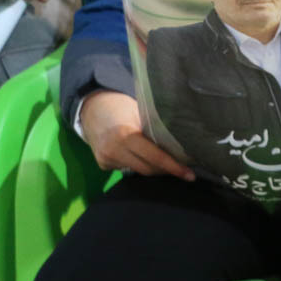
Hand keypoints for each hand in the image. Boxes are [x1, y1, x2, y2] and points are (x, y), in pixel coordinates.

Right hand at [79, 90, 193, 177]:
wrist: (91, 108)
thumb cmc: (120, 105)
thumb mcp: (139, 112)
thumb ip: (153, 129)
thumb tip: (178, 144)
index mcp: (126, 135)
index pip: (154, 157)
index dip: (173, 167)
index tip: (189, 175)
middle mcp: (114, 151)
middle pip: (148, 169)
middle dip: (166, 170)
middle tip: (183, 168)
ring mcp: (106, 159)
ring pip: (138, 171)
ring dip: (153, 168)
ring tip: (167, 162)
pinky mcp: (102, 165)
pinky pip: (126, 169)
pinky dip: (138, 165)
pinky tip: (142, 157)